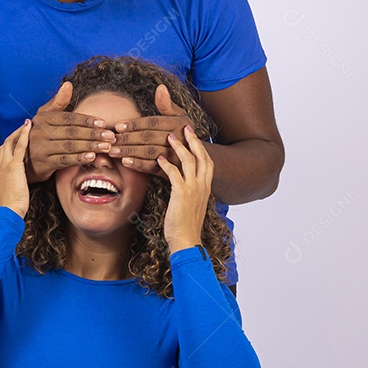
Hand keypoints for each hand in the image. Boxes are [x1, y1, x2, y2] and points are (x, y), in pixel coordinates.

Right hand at [0, 119, 32, 217]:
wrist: (7, 211)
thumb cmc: (10, 206)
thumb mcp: (9, 191)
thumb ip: (13, 182)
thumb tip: (20, 182)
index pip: (2, 151)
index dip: (10, 142)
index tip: (18, 136)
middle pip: (5, 143)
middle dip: (15, 133)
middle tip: (25, 125)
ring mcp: (4, 164)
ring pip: (11, 141)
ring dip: (19, 130)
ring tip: (29, 123)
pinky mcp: (13, 166)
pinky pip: (19, 146)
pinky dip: (24, 134)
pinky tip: (29, 126)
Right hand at [26, 82, 116, 182]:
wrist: (24, 159)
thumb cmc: (40, 135)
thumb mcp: (45, 116)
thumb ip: (59, 102)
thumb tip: (68, 84)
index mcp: (43, 118)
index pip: (68, 118)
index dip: (86, 120)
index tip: (103, 123)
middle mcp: (40, 132)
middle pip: (71, 132)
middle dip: (93, 134)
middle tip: (110, 136)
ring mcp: (41, 149)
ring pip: (69, 146)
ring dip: (90, 146)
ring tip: (106, 146)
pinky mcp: (43, 164)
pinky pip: (64, 160)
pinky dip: (79, 159)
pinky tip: (92, 157)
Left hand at [111, 84, 190, 177]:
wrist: (198, 157)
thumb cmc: (182, 132)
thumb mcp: (179, 116)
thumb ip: (167, 104)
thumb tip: (160, 87)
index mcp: (178, 124)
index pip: (153, 123)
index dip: (135, 124)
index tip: (118, 126)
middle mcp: (178, 139)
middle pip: (148, 137)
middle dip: (128, 138)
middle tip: (110, 139)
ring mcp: (175, 155)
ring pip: (149, 152)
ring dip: (129, 151)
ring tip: (112, 151)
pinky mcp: (171, 170)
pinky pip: (153, 167)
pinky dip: (138, 165)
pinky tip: (125, 162)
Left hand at [156, 124, 212, 253]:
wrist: (186, 240)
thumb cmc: (186, 226)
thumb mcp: (190, 206)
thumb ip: (189, 193)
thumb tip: (182, 187)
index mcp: (206, 188)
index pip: (208, 162)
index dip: (201, 148)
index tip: (194, 136)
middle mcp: (203, 186)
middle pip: (202, 156)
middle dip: (194, 140)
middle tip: (185, 127)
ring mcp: (194, 189)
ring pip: (189, 160)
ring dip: (179, 147)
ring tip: (170, 136)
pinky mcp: (182, 193)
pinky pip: (175, 173)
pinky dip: (167, 163)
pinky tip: (159, 158)